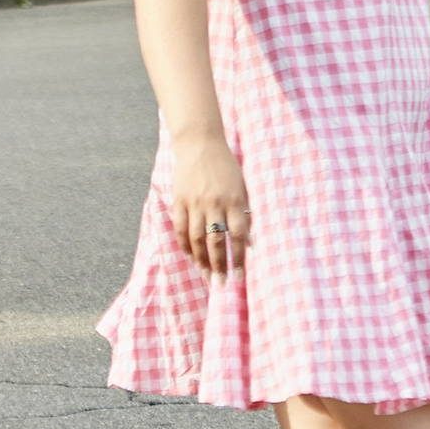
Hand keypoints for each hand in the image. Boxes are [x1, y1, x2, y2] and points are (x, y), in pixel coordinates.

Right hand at [170, 135, 249, 278]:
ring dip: (201, 261)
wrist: (200, 144)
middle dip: (219, 265)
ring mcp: (194, 203)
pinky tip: (191, 258)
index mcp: (234, 200)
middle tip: (221, 284)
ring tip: (207, 276)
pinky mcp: (179, 201)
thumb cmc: (227, 167)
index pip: (237, 235)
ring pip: (197, 239)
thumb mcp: (243, 187)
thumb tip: (251, 243)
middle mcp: (214, 203)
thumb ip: (246, 214)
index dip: (239, 257)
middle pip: (215, 242)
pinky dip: (185, 246)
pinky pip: (181, 229)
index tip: (240, 276)